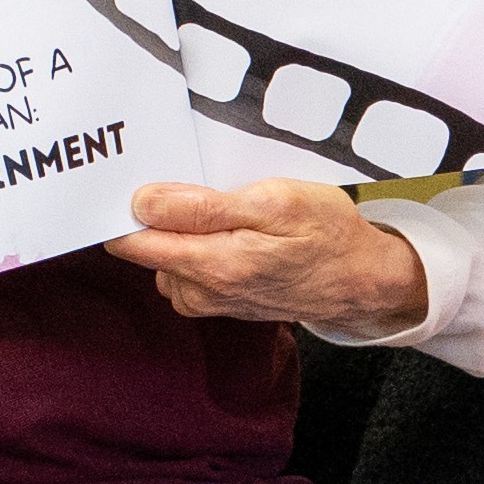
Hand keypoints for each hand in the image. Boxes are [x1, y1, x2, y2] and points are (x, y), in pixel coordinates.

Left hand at [110, 178, 429, 332]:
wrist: (361, 280)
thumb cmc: (326, 234)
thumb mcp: (274, 202)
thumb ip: (203, 207)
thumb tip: (144, 203)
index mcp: (211, 264)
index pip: (131, 241)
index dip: (123, 208)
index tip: (129, 180)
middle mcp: (201, 291)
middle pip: (143, 248)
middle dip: (154, 215)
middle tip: (189, 184)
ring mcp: (209, 300)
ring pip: (165, 257)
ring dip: (179, 230)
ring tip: (219, 206)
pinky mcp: (218, 302)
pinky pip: (185, 269)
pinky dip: (195, 246)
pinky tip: (228, 230)